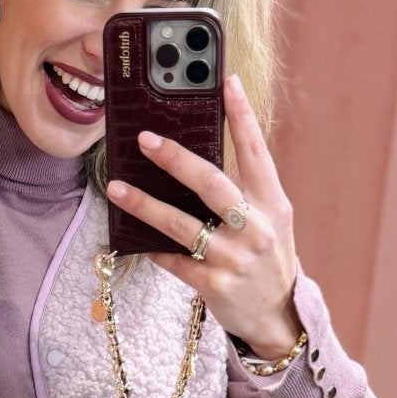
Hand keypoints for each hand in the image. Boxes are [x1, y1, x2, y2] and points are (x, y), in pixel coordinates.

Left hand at [105, 76, 301, 359]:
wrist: (278, 316)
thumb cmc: (267, 258)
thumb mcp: (270, 219)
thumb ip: (244, 189)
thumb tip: (196, 155)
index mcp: (273, 203)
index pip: (256, 151)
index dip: (241, 115)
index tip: (225, 82)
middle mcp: (256, 228)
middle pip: (212, 184)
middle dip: (176, 159)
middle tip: (144, 139)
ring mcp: (234, 258)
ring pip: (182, 225)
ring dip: (145, 204)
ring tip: (118, 187)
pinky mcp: (214, 285)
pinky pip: (174, 260)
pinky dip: (152, 247)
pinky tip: (130, 235)